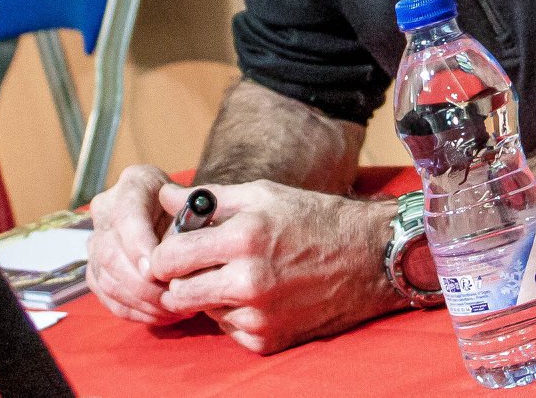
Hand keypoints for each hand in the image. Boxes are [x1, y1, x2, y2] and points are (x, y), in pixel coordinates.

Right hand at [87, 164, 189, 324]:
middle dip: (141, 282)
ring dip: (141, 300)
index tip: (155, 269)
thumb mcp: (199, 205)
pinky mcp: (96, 270)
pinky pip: (108, 297)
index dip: (137, 244)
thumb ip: (191, 219)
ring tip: (174, 309)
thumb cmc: (196, 209)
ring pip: (107, 279)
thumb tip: (183, 246)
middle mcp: (107, 209)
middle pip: (111, 253)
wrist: (182, 216)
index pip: (126, 215)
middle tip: (171, 297)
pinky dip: (136, 311)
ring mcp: (97, 241)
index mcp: (134, 184)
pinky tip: (162, 314)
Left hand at [146, 179, 402, 352]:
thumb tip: (164, 195)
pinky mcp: (267, 340)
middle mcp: (248, 281)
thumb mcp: (265, 195)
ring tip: (244, 275)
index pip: (167, 258)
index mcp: (244, 237)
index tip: (175, 251)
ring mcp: (258, 315)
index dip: (164, 254)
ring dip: (213, 297)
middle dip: (182, 279)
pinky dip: (237, 314)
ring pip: (203, 312)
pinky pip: (229, 330)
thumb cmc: (316, 219)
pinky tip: (264, 295)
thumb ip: (210, 198)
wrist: (371, 258)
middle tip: (203, 266)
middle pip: (176, 293)